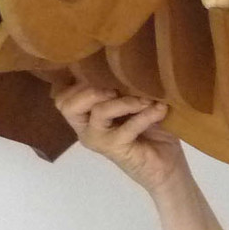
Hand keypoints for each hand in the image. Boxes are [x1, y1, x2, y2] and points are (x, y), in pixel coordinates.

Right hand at [52, 79, 188, 193]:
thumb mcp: (135, 103)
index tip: (103, 72)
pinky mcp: (115, 149)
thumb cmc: (150, 131)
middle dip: (92, 89)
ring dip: (124, 101)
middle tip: (116, 88)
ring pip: (99, 111)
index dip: (78, 81)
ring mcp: (98, 140)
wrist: (166, 166)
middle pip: (67, 105)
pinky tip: (160, 110)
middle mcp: (86, 128)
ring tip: (145, 100)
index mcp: (85, 116)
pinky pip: (127, 126)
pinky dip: (145, 115)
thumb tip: (128, 63)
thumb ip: (124, 88)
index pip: (62, 97)